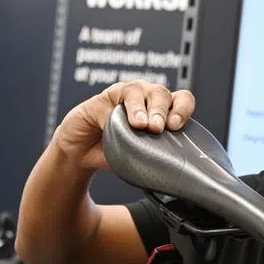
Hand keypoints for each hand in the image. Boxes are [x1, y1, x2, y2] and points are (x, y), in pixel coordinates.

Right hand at [53, 80, 195, 171]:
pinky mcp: (102, 99)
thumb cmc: (113, 151)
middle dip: (161, 110)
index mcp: (160, 110)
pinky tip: (117, 121)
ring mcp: (123, 96)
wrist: (81, 153)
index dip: (182, 109)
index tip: (176, 126)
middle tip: (157, 128)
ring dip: (141, 107)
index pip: (181, 100)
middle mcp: (144, 97)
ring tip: (141, 124)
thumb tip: (169, 173)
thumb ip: (153, 156)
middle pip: (160, 93)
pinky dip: (118, 111)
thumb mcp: (138, 156)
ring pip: (138, 90)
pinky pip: (112, 99)